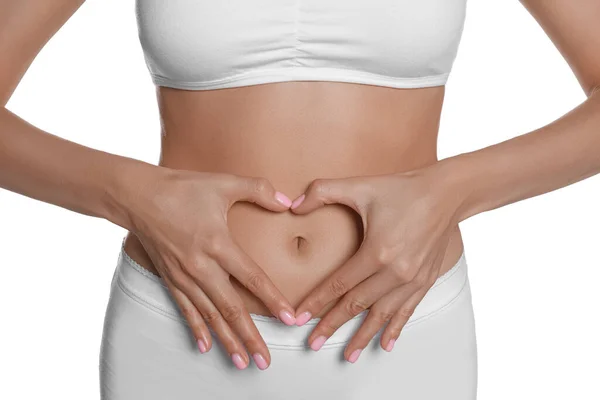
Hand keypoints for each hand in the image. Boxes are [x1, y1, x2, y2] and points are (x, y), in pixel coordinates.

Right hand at [127, 166, 295, 369]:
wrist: (137, 196)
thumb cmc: (182, 188)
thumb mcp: (223, 182)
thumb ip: (258, 190)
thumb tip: (288, 202)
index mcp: (218, 244)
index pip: (251, 278)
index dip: (272, 300)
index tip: (289, 319)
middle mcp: (201, 267)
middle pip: (231, 308)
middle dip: (250, 337)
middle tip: (265, 361)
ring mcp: (183, 276)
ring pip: (209, 316)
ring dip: (226, 341)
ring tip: (242, 363)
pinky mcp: (170, 278)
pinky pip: (185, 310)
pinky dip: (196, 329)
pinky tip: (205, 347)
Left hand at [289, 164, 460, 362]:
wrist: (446, 194)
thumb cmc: (402, 189)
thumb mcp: (360, 185)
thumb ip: (322, 192)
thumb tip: (293, 206)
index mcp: (377, 251)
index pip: (339, 284)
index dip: (317, 302)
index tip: (300, 318)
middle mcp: (395, 271)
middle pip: (356, 305)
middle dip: (332, 325)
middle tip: (312, 344)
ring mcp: (412, 279)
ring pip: (381, 315)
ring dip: (362, 336)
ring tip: (347, 355)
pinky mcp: (425, 280)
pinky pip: (406, 311)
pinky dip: (394, 329)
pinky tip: (385, 345)